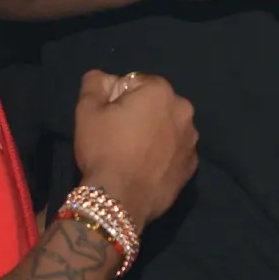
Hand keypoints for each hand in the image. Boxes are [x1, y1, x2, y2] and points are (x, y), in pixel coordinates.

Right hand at [74, 70, 196, 231]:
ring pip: (168, 127)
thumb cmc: (103, 150)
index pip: (135, 83)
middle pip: (156, 103)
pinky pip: (175, 151)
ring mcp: (191, 140)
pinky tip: (147, 168)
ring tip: (134, 154)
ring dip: (155, 133)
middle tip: (120, 136)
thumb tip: (105, 78)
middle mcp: (184, 110)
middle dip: (141, 113)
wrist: (119, 201)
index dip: (118, 98)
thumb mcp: (87, 110)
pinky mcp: (192, 166)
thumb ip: (96, 82)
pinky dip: (164, 154)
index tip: (108, 118)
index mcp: (160, 90)